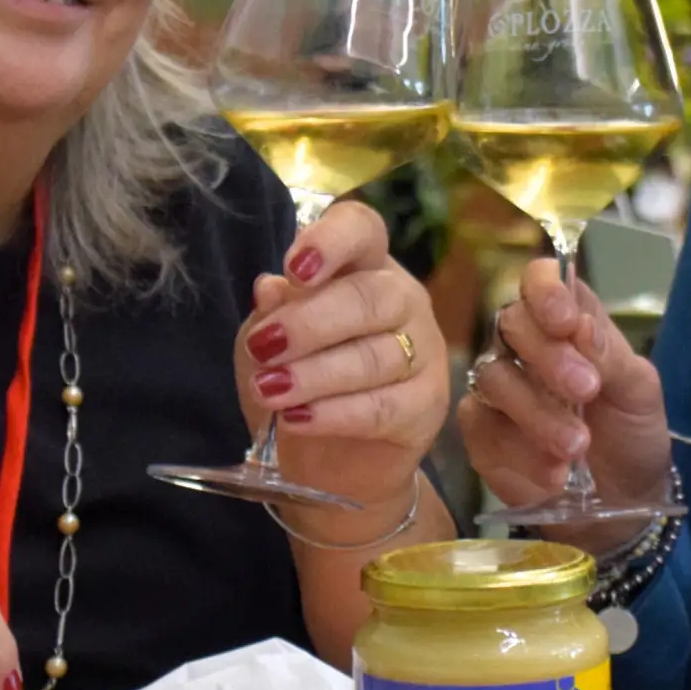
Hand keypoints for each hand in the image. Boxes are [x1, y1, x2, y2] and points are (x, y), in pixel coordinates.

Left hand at [239, 198, 445, 517]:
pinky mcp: (427, 405)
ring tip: (270, 391)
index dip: (330, 242)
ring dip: (315, 374)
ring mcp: (423, 351)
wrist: (327, 459)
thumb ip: (270, 314)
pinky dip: (335, 414)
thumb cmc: (297, 382)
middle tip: (263, 348)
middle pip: (369, 297)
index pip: (360, 230)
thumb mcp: (266, 343)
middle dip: (310, 323)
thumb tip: (270, 289)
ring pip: (374, 356)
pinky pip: (382, 406)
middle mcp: (401, 298)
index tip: (295, 269)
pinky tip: (297, 420)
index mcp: (362, 265)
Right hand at [454, 257, 670, 555]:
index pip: (540, 281)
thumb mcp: (639, 393)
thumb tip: (579, 324)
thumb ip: (611, 355)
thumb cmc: (632, 434)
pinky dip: (520, 452)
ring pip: (494, 378)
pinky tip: (554, 474)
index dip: (545, 291)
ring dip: (538, 413)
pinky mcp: (481, 434)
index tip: (565, 321)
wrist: (623, 501)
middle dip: (547, 356)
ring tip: (577, 447)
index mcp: (566, 323)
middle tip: (585, 390)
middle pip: (510, 324)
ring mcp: (498, 390)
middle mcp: (524, 348)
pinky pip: (484, 429)